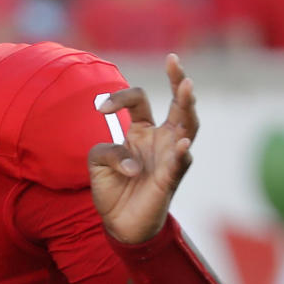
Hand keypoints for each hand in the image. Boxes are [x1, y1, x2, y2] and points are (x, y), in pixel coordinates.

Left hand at [89, 54, 197, 243]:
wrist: (120, 222)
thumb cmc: (112, 186)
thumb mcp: (96, 161)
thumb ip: (106, 150)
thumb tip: (132, 162)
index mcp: (142, 130)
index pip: (138, 100)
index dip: (120, 98)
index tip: (101, 108)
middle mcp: (162, 139)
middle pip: (177, 104)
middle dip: (178, 80)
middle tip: (173, 61)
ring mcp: (170, 156)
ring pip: (187, 126)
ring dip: (187, 107)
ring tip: (186, 87)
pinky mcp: (171, 178)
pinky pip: (180, 163)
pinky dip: (181, 154)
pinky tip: (182, 143)